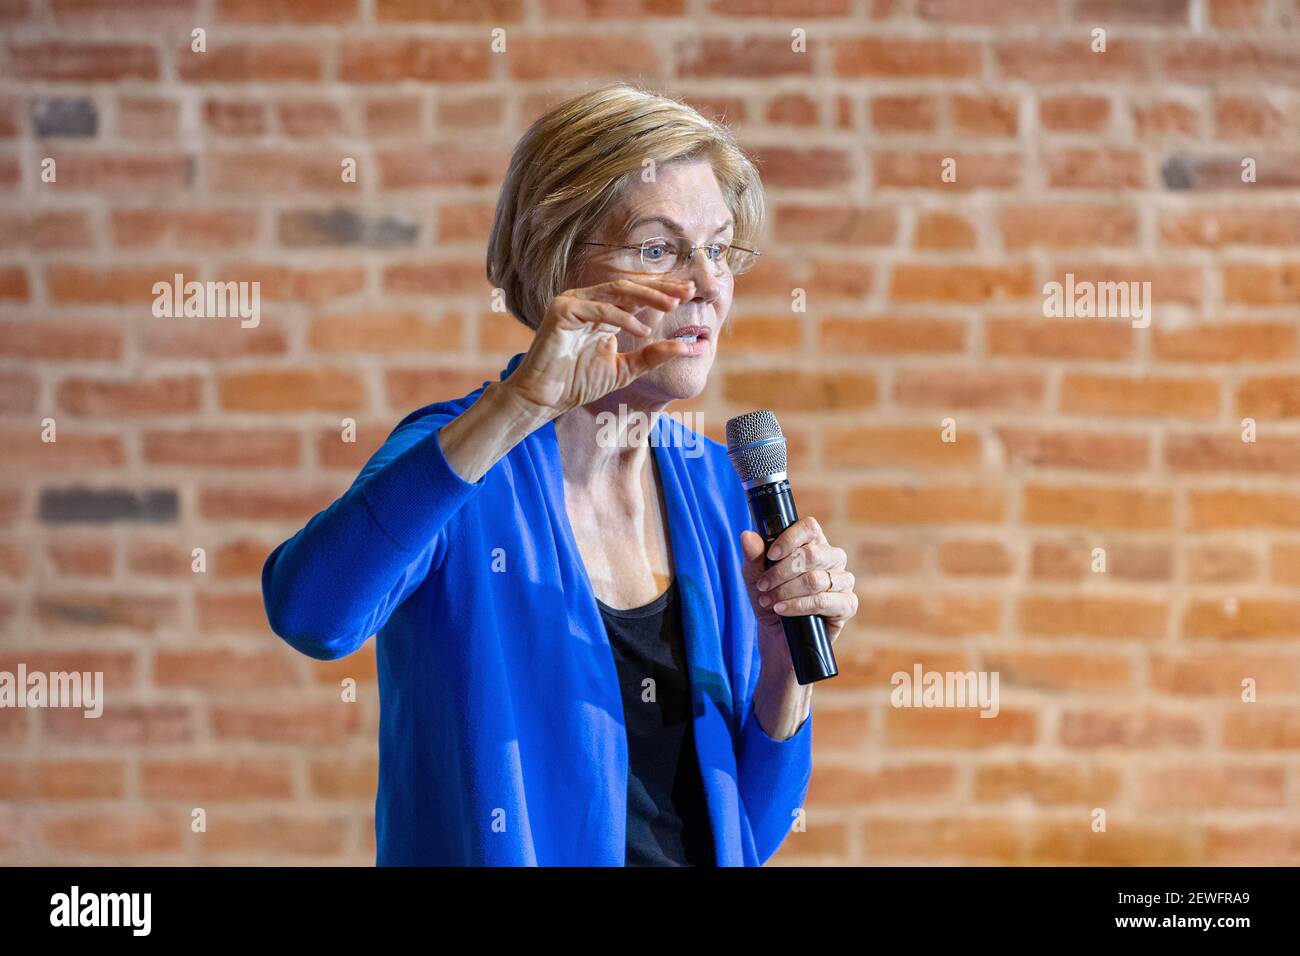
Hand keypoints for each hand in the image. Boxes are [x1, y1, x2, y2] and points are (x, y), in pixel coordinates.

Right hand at [502, 276, 696, 418]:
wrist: (544, 399)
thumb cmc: (578, 383)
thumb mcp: (625, 369)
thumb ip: (652, 356)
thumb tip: (687, 346)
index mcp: (602, 311)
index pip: (637, 295)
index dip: (663, 291)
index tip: (690, 292)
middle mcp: (588, 301)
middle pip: (630, 287)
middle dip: (661, 287)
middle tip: (688, 290)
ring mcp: (573, 302)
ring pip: (617, 291)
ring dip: (647, 296)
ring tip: (672, 305)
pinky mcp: (561, 311)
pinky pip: (599, 309)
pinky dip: (623, 318)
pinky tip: (643, 331)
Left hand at [739, 517, 856, 676]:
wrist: (777, 638)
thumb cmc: (770, 601)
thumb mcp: (754, 578)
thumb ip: (752, 557)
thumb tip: (747, 535)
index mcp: (813, 544)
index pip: (810, 527)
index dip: (790, 538)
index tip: (771, 555)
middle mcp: (832, 559)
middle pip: (812, 554)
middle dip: (781, 572)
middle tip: (763, 586)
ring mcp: (843, 581)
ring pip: (816, 579)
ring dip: (786, 591)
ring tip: (768, 601)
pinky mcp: (847, 605)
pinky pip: (824, 601)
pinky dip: (798, 606)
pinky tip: (782, 610)